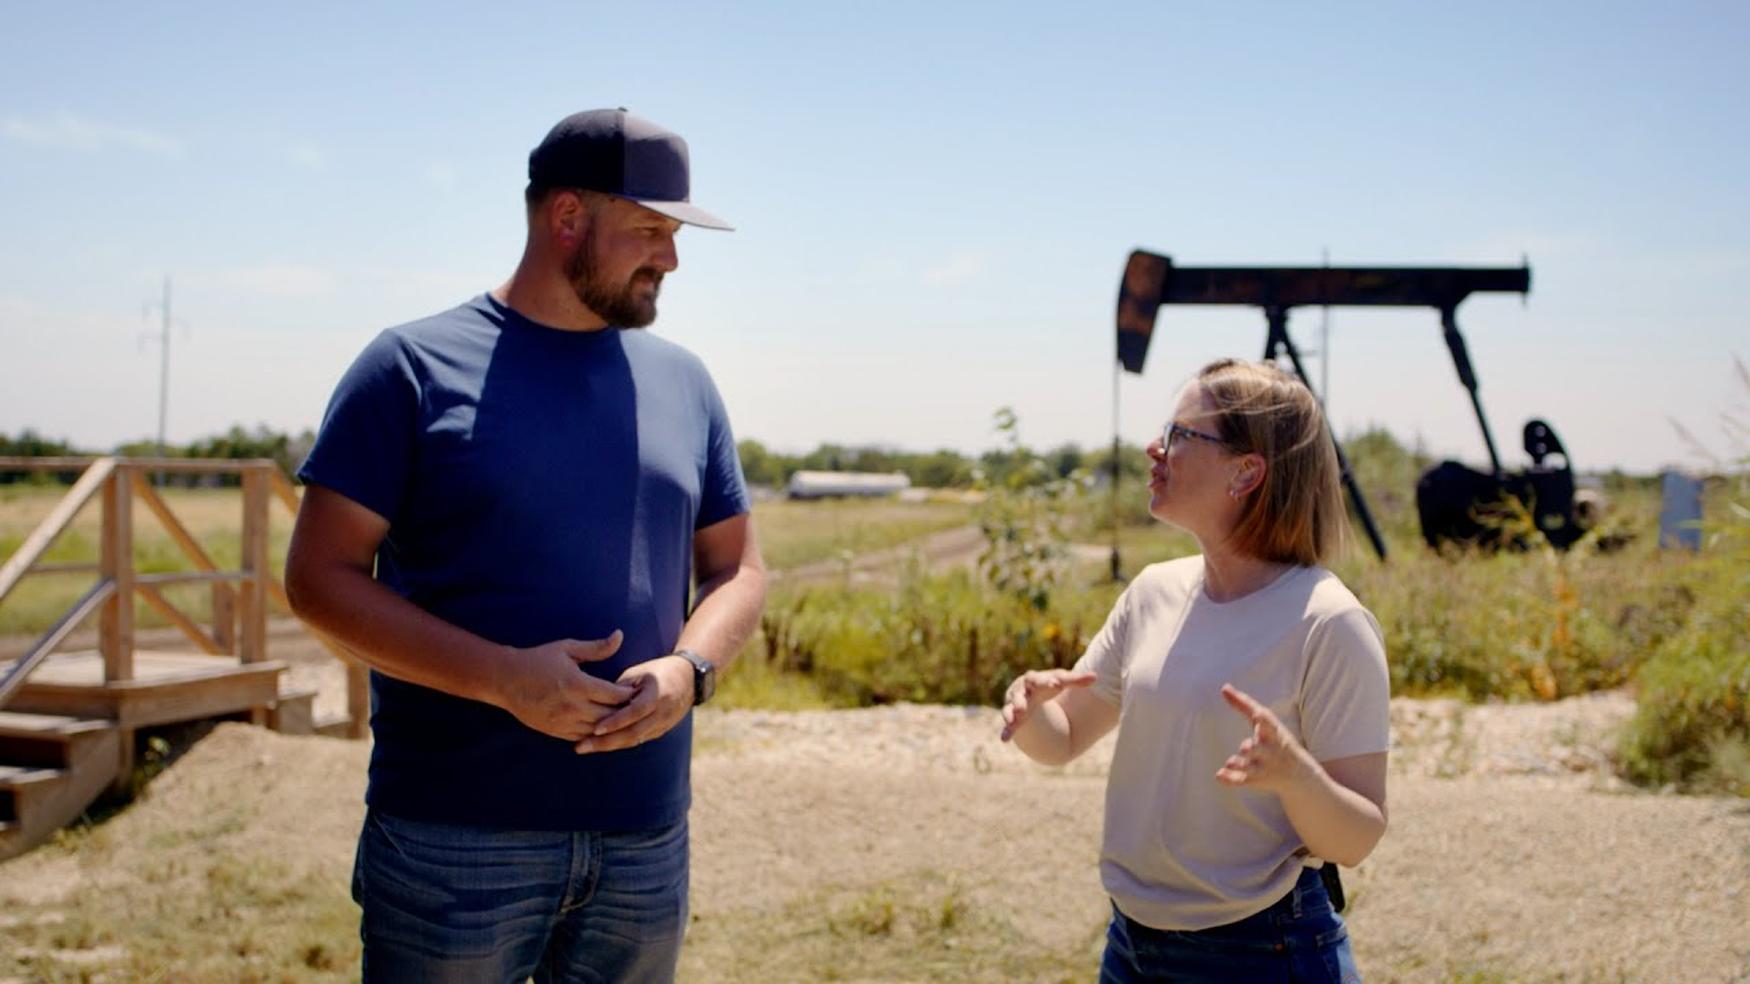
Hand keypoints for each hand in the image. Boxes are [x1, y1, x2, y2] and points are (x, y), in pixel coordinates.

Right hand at [495, 632, 634, 741]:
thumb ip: (596, 647)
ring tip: (624, 717)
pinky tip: (604, 726)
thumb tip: (620, 635)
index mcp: (577, 684)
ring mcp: (563, 722)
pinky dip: (596, 733)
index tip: (638, 689)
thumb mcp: (567, 648)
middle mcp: (572, 706)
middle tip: (638, 705)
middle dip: (626, 711)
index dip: (629, 693)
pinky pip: (583, 737)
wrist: (505, 680)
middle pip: (610, 715)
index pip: (614, 695)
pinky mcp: (555, 731)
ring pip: (598, 730)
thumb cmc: (538, 660)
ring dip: (612, 725)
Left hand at [576, 655, 695, 753]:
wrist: (688, 680)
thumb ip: (619, 689)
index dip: (615, 721)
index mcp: (658, 694)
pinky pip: (636, 740)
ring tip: (584, 748)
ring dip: (608, 746)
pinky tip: (599, 746)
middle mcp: (662, 712)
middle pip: (632, 733)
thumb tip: (595, 702)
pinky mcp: (660, 732)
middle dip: (605, 742)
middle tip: (580, 747)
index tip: (595, 729)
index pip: (635, 712)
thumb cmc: (657, 672)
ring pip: (633, 740)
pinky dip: (617, 743)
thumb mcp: (639, 673)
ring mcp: (662, 724)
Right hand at [999, 668, 1095, 741]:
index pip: (1038, 679)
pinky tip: (1004, 739)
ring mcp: (1015, 705)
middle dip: (1022, 698)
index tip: (1057, 683)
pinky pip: (1008, 726)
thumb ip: (1077, 680)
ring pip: (1011, 708)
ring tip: (1017, 716)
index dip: (1046, 681)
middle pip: (1020, 693)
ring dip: (1013, 712)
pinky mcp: (1014, 719)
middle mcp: (1021, 691)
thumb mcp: (1061, 681)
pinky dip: (1006, 731)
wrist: (1029, 691)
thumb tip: (1096, 677)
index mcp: (1034, 680)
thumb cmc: (1048, 684)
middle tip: (1026, 704)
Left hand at [1214, 684, 1315, 791]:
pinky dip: (1230, 779)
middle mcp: (1270, 751)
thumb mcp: (1266, 723)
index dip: (1263, 720)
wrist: (1300, 776)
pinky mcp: (1257, 780)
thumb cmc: (1277, 741)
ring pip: (1250, 767)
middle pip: (1259, 749)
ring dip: (1240, 764)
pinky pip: (1242, 780)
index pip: (1269, 724)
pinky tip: (1219, 775)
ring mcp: (1264, 768)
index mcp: (1274, 733)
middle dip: (1252, 749)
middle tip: (1244, 747)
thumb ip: (1245, 705)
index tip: (1257, 714)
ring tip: (1230, 762)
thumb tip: (1224, 687)